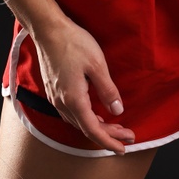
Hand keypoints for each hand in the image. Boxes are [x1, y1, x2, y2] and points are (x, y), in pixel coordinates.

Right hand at [32, 21, 137, 153]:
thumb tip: (118, 111)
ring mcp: (55, 98)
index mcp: (74, 99)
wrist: (49, 31)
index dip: (109, 141)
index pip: (93, 129)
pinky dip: (85, 118)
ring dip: (97, 127)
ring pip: (78, 121)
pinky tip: (95, 114)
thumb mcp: (97, 65)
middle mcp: (62, 103)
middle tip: (128, 136)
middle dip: (108, 135)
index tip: (124, 147)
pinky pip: (71, 113)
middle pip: (86, 128)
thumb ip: (108, 90)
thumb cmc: (74, 43)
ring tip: (116, 127)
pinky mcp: (53, 91)